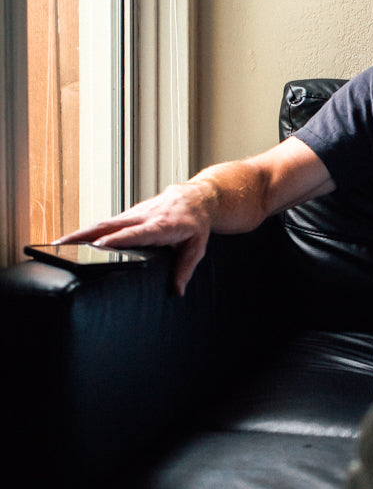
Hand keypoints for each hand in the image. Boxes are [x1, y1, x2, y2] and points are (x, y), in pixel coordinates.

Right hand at [57, 181, 214, 294]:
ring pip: (103, 223)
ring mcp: (133, 214)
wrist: (195, 198)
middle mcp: (142, 217)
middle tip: (63, 244)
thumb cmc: (195, 224)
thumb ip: (185, 268)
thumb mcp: (196, 247)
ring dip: (80, 232)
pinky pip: (106, 223)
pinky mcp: (128, 215)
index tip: (99, 245)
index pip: (135, 233)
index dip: (117, 239)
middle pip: (109, 226)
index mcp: (160, 226)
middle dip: (85, 234)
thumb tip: (177, 290)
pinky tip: (75, 240)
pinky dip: (89, 230)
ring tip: (59, 243)